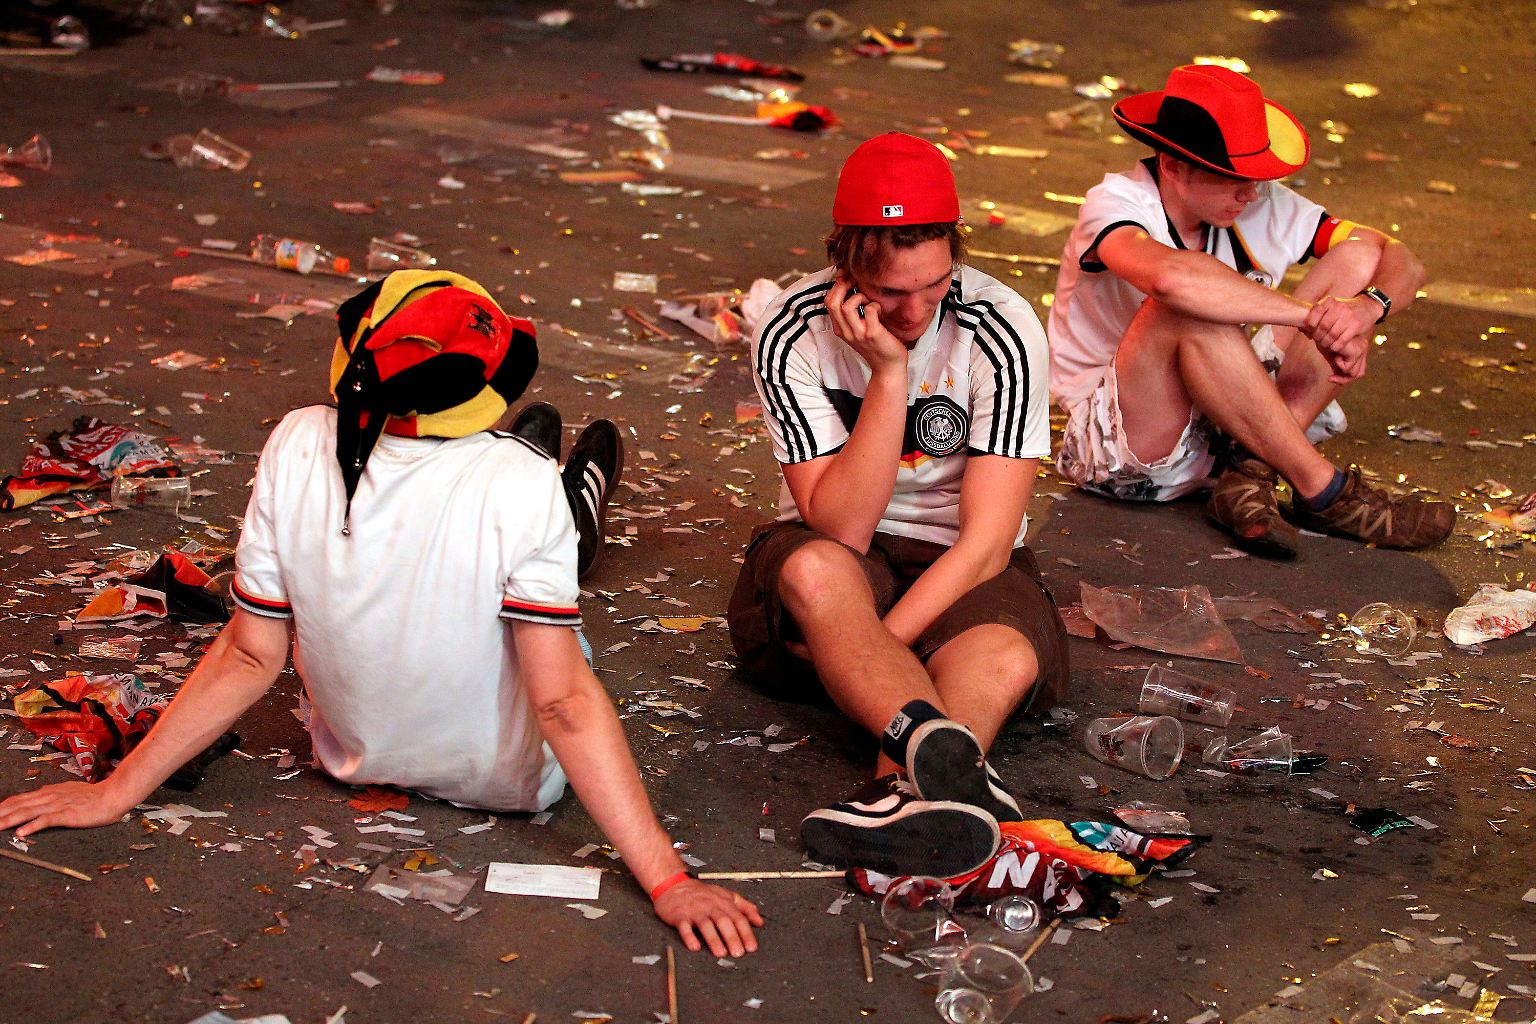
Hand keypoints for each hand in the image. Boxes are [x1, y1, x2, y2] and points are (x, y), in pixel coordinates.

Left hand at [0, 780, 136, 838]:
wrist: (114, 795)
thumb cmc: (96, 795)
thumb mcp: (71, 791)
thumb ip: (55, 794)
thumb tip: (43, 794)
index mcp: (50, 791)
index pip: (20, 799)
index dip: (3, 806)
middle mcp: (49, 796)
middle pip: (17, 805)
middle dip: (0, 813)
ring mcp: (56, 805)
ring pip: (26, 812)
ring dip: (8, 820)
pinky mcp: (65, 814)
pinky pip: (44, 821)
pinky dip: (31, 827)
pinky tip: (21, 833)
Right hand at [652, 878, 763, 956]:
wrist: (673, 885)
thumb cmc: (702, 893)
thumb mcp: (725, 895)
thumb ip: (744, 907)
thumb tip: (759, 920)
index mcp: (723, 902)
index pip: (737, 917)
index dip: (746, 932)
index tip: (751, 947)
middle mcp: (710, 906)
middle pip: (723, 921)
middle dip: (732, 937)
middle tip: (738, 953)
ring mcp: (694, 911)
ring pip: (705, 924)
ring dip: (714, 939)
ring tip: (721, 953)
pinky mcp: (679, 916)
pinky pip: (684, 927)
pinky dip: (689, 937)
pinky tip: (694, 947)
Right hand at [824, 274, 908, 374]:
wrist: (888, 367)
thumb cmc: (877, 344)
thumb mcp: (858, 328)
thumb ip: (853, 313)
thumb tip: (851, 286)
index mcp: (840, 329)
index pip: (828, 302)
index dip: (836, 286)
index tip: (848, 278)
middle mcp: (846, 331)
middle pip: (832, 302)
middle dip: (843, 286)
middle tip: (856, 283)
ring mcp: (858, 333)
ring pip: (846, 307)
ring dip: (858, 296)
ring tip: (868, 300)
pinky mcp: (872, 333)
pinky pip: (870, 310)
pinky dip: (875, 305)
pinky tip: (880, 310)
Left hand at [1303, 295, 1374, 382]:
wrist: (1367, 306)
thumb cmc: (1345, 309)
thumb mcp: (1332, 305)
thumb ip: (1319, 313)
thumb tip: (1300, 325)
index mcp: (1330, 302)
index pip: (1313, 315)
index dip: (1310, 326)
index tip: (1311, 332)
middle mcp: (1338, 308)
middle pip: (1322, 327)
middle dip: (1318, 337)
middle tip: (1318, 341)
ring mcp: (1348, 317)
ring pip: (1331, 335)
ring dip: (1326, 343)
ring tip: (1325, 345)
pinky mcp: (1356, 326)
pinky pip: (1341, 340)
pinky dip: (1336, 346)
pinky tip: (1334, 347)